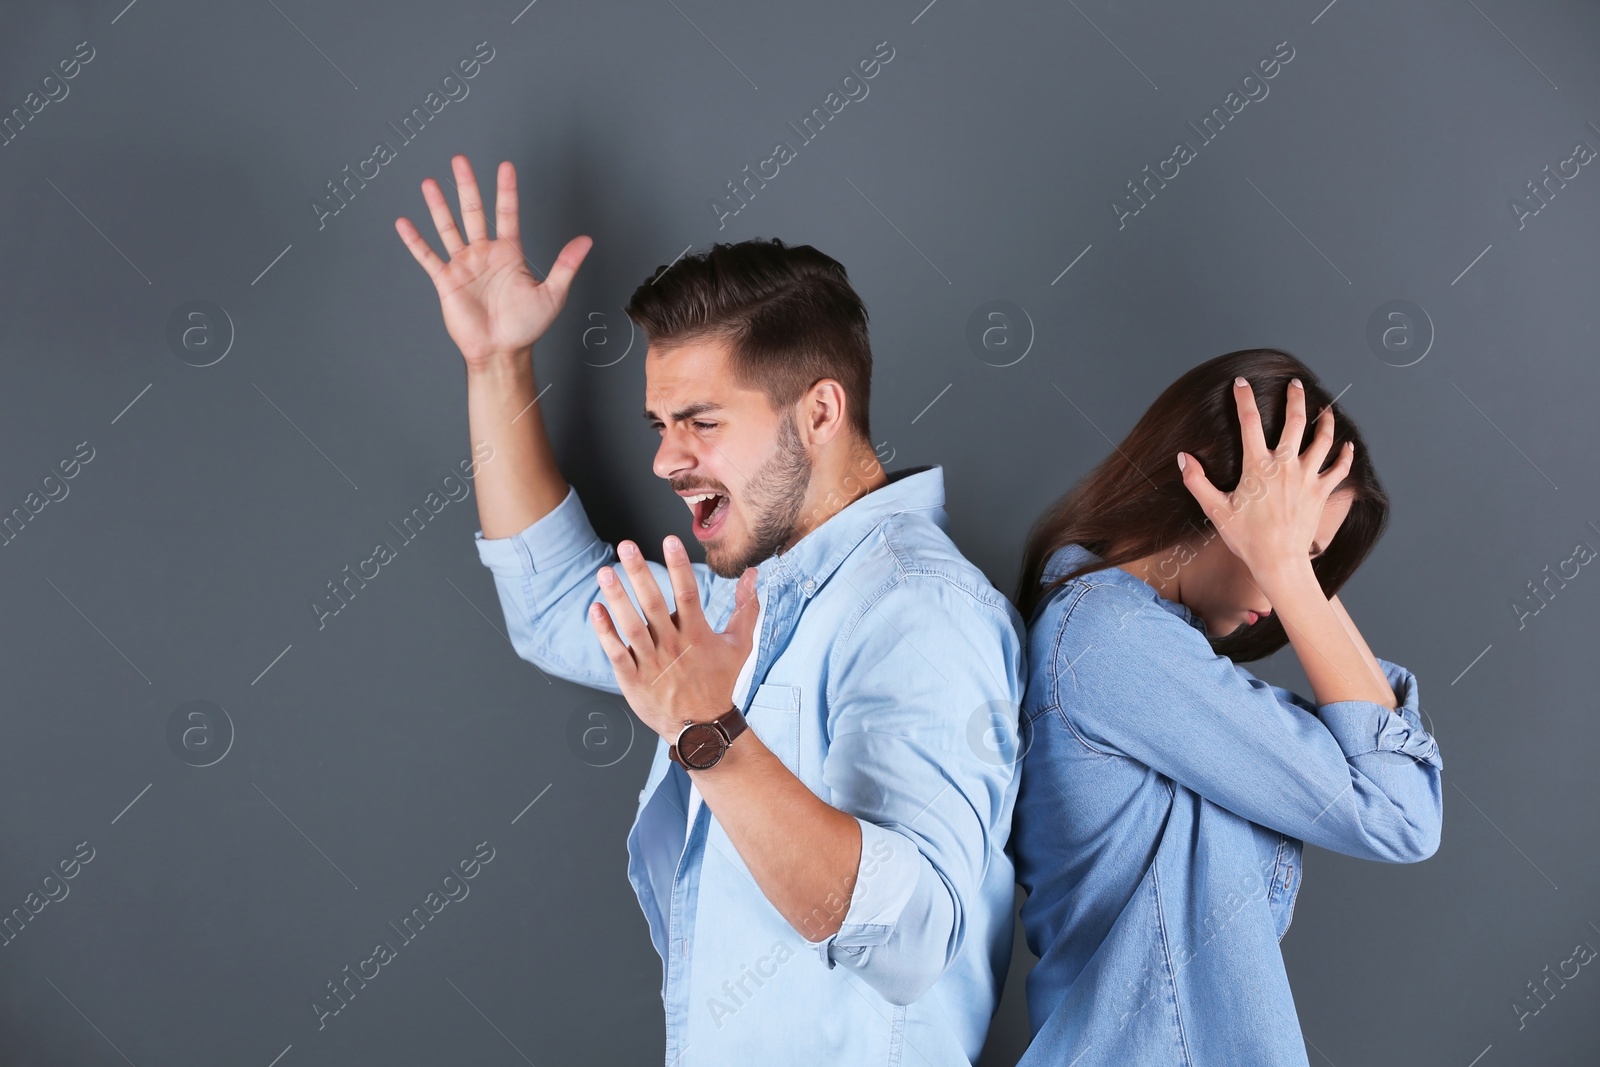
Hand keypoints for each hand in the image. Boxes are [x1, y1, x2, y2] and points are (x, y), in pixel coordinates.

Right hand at [395, 154, 591, 367]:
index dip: (506, 190)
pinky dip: (415, 241)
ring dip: (439, 205)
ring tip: (430, 182)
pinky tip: (404, 222)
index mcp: (509, 253)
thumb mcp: (552, 294)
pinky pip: (427, 257)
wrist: (502, 352)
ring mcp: (464, 265)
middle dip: (467, 186)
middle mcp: (485, 254)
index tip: (505, 166)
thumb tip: (586, 240)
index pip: (507, 213)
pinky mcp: (446, 281)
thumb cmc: (526, 326)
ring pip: (448, 228)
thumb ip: (565, 265)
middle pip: (473, 212)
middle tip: (460, 159)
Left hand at [588, 536, 760, 742]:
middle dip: (639, 573)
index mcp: (697, 633)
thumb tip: (752, 575)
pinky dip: (605, 632)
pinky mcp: (633, 679)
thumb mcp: (740, 644)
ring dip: (617, 598)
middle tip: (625, 546)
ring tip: (605, 573)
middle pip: (653, 603)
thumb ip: (746, 607)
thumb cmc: (720, 682)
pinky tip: (595, 610)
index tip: (669, 540)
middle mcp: (673, 645)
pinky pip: (616, 652)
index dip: (678, 565)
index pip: (687, 592)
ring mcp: (651, 662)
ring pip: (631, 625)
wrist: (702, 727)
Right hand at [1176, 376, 1353, 580]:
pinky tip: (1348, 446)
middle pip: (1295, 421)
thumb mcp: (1215, 509)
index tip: (1241, 383)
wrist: (1278, 561)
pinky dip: (1345, 455)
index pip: (1249, 422)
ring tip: (1325, 409)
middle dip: (1294, 398)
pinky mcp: (1321, 492)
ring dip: (1325, 421)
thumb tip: (1184, 458)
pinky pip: (1339, 469)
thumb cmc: (1246, 538)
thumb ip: (1197, 481)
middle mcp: (1285, 466)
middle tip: (1294, 384)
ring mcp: (1307, 477)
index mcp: (1258, 466)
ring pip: (1322, 440)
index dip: (1243, 399)